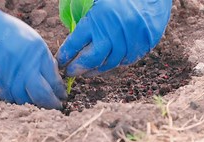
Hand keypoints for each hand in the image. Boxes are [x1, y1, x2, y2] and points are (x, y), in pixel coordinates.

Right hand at [0, 0, 66, 108]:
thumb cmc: (7, 32)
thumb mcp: (33, 40)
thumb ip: (44, 60)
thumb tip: (54, 80)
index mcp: (37, 55)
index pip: (54, 82)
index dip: (60, 92)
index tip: (62, 96)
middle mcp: (23, 69)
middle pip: (42, 96)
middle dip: (52, 104)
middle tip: (56, 106)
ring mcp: (8, 79)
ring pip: (26, 101)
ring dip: (35, 103)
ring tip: (39, 102)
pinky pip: (10, 99)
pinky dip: (19, 99)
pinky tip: (22, 95)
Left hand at [57, 0, 171, 76]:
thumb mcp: (95, 2)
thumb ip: (84, 19)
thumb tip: (72, 41)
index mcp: (96, 19)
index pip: (74, 43)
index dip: (65, 55)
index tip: (60, 62)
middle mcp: (112, 32)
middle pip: (90, 60)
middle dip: (77, 68)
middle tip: (70, 72)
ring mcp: (128, 40)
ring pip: (109, 64)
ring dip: (95, 70)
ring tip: (87, 72)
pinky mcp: (143, 46)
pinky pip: (126, 61)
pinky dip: (115, 64)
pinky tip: (107, 63)